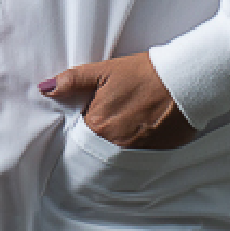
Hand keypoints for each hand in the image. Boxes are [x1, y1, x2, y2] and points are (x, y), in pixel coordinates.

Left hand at [39, 51, 196, 148]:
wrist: (184, 82)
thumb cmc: (143, 74)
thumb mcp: (103, 71)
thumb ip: (71, 81)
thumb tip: (45, 88)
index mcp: (98, 124)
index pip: (77, 135)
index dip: (80, 127)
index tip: (86, 119)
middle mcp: (115, 145)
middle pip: (96, 148)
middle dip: (96, 139)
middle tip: (108, 121)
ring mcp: (136, 153)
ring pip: (116, 155)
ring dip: (115, 145)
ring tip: (124, 125)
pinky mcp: (156, 156)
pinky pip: (136, 159)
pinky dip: (134, 150)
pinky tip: (139, 133)